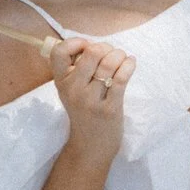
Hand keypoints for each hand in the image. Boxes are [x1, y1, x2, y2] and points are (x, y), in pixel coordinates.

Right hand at [45, 37, 134, 158]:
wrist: (90, 146)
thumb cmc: (84, 113)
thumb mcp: (70, 91)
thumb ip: (76, 69)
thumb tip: (93, 44)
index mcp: (61, 82)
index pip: (58, 51)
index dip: (75, 42)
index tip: (87, 47)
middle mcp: (73, 89)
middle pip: (92, 53)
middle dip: (106, 48)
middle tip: (110, 54)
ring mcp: (91, 100)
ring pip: (109, 63)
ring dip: (120, 55)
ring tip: (122, 58)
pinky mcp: (110, 108)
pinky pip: (121, 78)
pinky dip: (129, 65)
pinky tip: (131, 63)